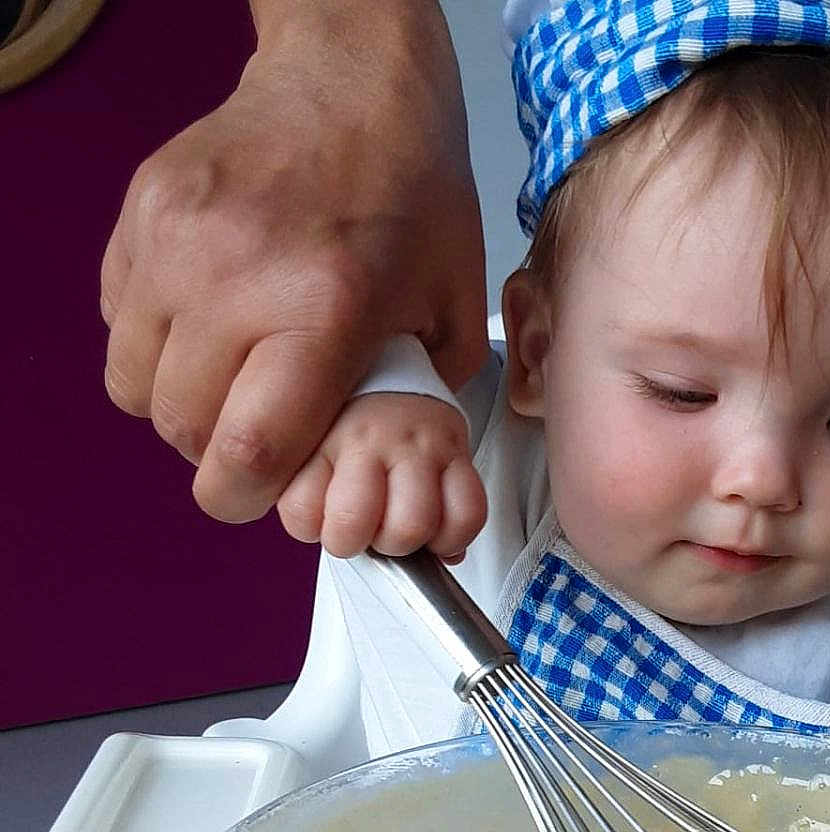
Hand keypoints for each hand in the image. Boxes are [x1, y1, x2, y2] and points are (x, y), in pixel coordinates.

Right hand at [101, 2, 489, 528]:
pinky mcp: (140, 214)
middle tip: (254, 437)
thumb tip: (375, 460)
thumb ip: (414, 400)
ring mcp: (175, 242)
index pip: (249, 446)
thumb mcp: (453, 312)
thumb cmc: (413, 196)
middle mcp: (235, 278)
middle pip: (183, 425)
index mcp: (322, 311)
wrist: (352, 80)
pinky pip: (119, 322)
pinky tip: (210, 326)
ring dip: (179, 404)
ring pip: (136, 382)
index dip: (245, 494)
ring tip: (230, 383)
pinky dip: (155, 346)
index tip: (259, 495)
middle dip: (215, 453)